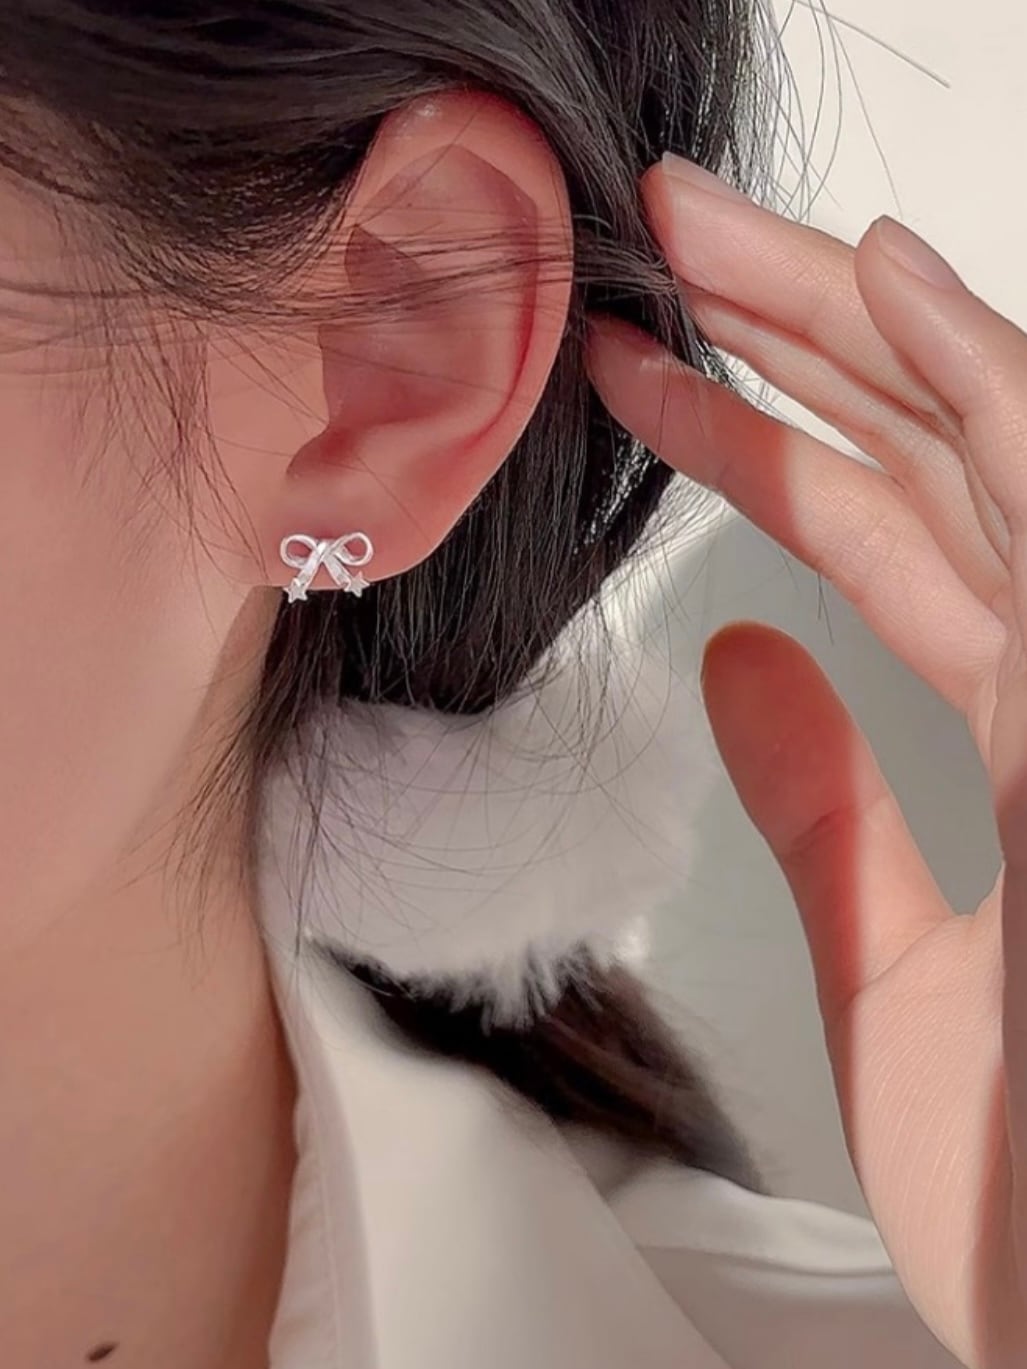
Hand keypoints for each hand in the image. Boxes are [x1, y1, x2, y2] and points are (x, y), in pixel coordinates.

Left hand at [586, 159, 1026, 1368]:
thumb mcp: (899, 970)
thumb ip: (828, 809)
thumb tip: (738, 661)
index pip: (882, 538)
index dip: (762, 442)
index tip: (654, 375)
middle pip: (929, 456)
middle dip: (797, 331)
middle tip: (669, 234)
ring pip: (982, 453)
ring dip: (858, 318)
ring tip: (730, 224)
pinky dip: (982, 388)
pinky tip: (888, 277)